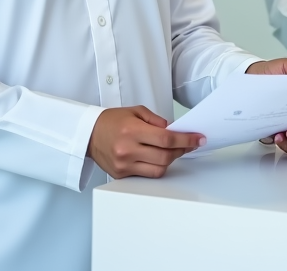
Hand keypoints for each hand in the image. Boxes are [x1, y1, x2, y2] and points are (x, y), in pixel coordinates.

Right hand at [87, 106, 203, 178]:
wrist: (88, 134)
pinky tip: (157, 157)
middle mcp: (128, 150)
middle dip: (181, 150)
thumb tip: (173, 131)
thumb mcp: (136, 111)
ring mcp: (124, 165)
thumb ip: (156, 121)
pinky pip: (147, 174)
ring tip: (173, 150)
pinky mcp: (121, 175)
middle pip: (165, 157)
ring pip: (159, 169)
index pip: (166, 139)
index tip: (198, 139)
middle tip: (189, 143)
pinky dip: (156, 167)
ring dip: (170, 160)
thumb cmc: (111, 121)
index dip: (186, 140)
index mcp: (132, 131)